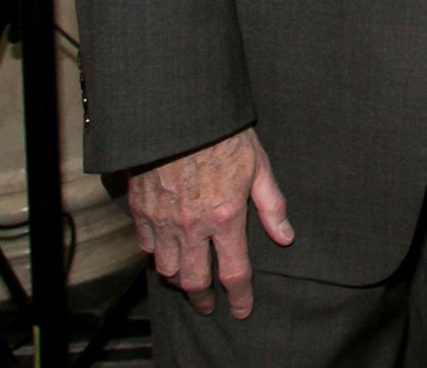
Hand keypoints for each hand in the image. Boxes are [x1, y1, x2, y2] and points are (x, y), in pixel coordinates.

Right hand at [127, 128, 293, 318]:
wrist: (180, 117)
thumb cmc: (224, 137)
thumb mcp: (259, 166)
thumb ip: (272, 205)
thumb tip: (285, 236)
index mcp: (225, 217)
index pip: (234, 272)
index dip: (240, 296)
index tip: (243, 309)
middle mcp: (192, 227)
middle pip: (195, 281)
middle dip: (203, 299)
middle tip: (209, 305)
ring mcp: (163, 221)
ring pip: (167, 270)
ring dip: (179, 279)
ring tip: (189, 281)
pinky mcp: (142, 212)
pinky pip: (146, 248)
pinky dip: (157, 256)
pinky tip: (166, 253)